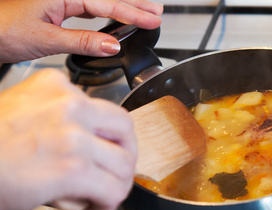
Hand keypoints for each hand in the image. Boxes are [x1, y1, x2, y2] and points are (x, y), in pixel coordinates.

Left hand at [0, 0, 162, 62]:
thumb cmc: (4, 31)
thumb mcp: (46, 39)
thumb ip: (82, 41)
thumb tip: (113, 45)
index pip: (106, 4)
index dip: (132, 13)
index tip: (153, 20)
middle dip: (135, 4)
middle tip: (158, 12)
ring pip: (100, 1)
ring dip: (124, 7)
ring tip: (145, 11)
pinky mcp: (58, 7)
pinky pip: (90, 7)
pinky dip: (108, 12)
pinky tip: (115, 16)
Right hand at [0, 69, 136, 209]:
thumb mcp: (25, 114)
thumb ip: (62, 122)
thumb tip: (94, 148)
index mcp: (56, 86)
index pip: (106, 110)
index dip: (111, 139)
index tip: (106, 155)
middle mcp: (69, 104)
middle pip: (126, 131)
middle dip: (125, 158)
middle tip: (114, 175)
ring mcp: (73, 135)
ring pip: (123, 164)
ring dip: (114, 187)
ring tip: (95, 198)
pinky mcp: (73, 168)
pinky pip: (113, 190)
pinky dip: (107, 205)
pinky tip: (87, 209)